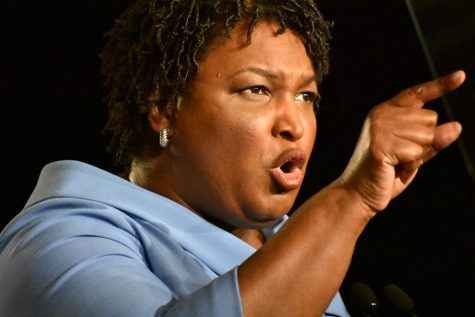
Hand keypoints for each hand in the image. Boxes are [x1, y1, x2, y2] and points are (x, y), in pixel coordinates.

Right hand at [340, 70, 464, 211]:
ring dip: (416, 155)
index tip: (461, 76)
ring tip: (396, 163)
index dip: (440, 85)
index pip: (417, 94)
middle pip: (430, 118)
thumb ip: (433, 140)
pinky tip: (393, 168)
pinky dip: (410, 165)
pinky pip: (415, 152)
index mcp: (387, 112)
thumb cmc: (385, 174)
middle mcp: (382, 115)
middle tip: (401, 157)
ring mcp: (379, 128)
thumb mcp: (414, 154)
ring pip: (426, 136)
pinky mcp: (381, 144)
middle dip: (424, 143)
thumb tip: (456, 126)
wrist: (359, 193)